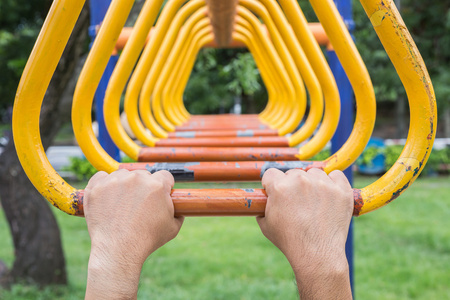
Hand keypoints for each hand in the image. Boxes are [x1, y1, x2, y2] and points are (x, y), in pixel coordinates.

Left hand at [84, 170, 182, 299]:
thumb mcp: (173, 228)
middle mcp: (136, 178)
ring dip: (124, 185)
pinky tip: (108, 197)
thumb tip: (178, 208)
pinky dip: (104, 183)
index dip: (164, 186)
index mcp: (157, 185)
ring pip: (123, 175)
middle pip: (143, 175)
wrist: (118, 250)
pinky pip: (101, 176)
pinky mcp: (97, 187)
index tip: (158, 196)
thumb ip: (178, 212)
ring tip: (122, 205)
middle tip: (138, 205)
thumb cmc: (147, 240)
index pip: (165, 176)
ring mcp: (114, 181)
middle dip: (143, 187)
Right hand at [258, 168, 352, 298]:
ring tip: (313, 201)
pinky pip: (336, 174)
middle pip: (293, 173)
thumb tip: (265, 200)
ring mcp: (323, 184)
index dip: (271, 184)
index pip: (271, 173)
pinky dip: (333, 182)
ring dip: (312, 183)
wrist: (317, 254)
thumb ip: (264, 207)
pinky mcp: (341, 190)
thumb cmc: (290, 241)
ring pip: (314, 173)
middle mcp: (301, 181)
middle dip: (292, 185)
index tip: (275, 192)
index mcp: (280, 187)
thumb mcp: (266, 224)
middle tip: (296, 202)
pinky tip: (329, 194)